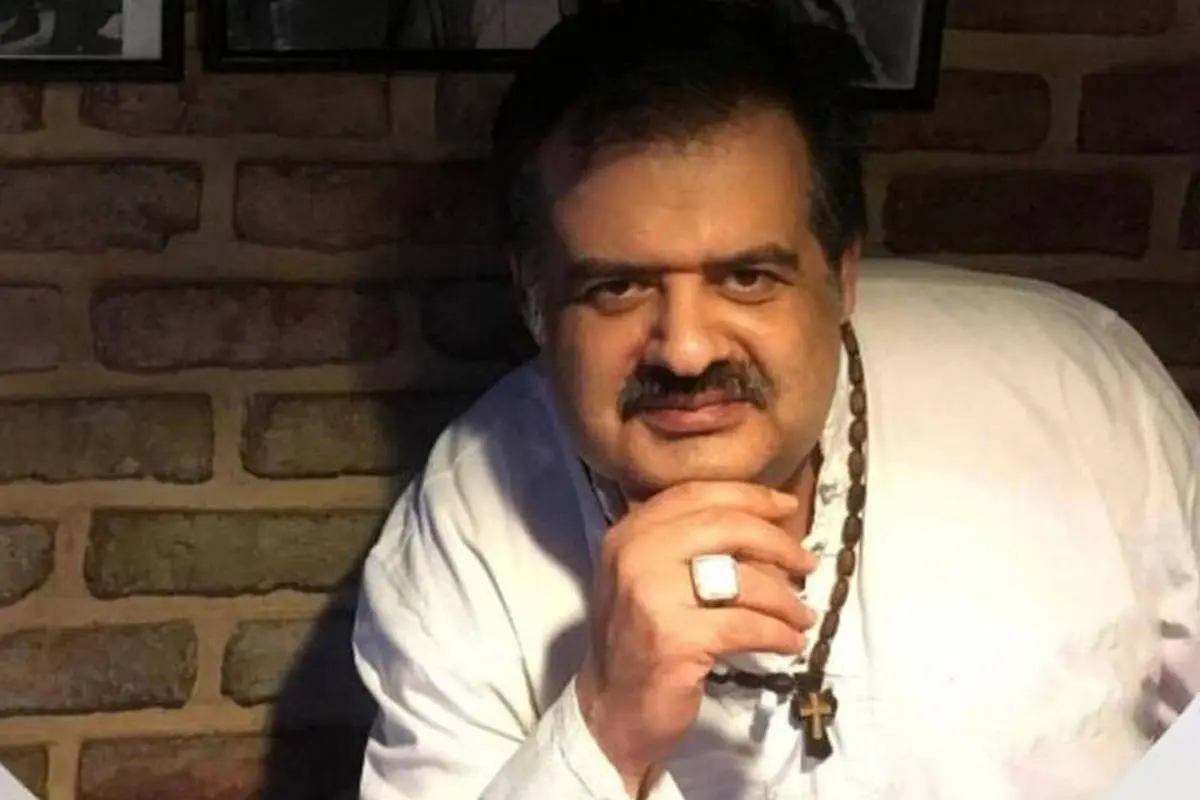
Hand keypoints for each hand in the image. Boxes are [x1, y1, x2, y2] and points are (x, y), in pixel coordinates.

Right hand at [574, 481, 817, 795]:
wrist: (612, 709)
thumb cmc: (640, 640)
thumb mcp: (649, 578)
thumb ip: (686, 545)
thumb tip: (764, 526)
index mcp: (630, 533)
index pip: (696, 495)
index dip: (749, 497)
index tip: (787, 507)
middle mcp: (636, 555)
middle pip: (725, 526)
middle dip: (777, 543)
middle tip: (807, 562)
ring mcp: (653, 597)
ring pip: (742, 580)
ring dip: (785, 599)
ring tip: (803, 615)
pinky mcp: (676, 639)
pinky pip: (746, 626)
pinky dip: (777, 634)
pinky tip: (790, 643)